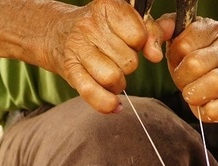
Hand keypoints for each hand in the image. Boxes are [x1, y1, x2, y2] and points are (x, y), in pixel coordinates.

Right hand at [46, 0, 164, 113]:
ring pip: (114, 77)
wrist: (57, 34)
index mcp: (107, 6)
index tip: (133, 43)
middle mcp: (90, 25)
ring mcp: (77, 48)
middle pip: (129, 61)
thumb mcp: (125, 21)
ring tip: (112, 76)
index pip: (139, 35)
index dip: (141, 44)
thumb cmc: (99, 29)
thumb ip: (150, 30)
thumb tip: (160, 47)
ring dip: (118, 84)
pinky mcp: (70, 71)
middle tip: (117, 60)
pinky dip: (106, 103)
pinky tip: (114, 105)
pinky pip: (92, 92)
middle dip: (128, 65)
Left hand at [157, 15, 217, 121]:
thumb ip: (161, 32)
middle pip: (195, 64)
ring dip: (195, 94)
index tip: (180, 61)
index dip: (175, 58)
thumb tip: (153, 42)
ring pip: (214, 83)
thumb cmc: (197, 61)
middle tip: (185, 81)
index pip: (183, 45)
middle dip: (182, 78)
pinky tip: (206, 106)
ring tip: (194, 94)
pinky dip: (210, 110)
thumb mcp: (177, 42)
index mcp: (210, 30)